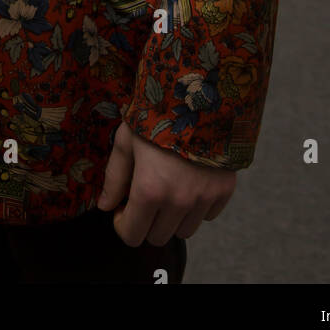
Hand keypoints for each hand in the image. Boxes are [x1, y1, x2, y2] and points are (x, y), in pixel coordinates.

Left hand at [97, 120, 236, 245]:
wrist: (201, 92)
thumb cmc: (157, 113)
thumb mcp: (127, 140)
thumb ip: (115, 178)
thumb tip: (105, 206)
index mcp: (150, 190)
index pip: (132, 235)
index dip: (122, 224)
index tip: (123, 207)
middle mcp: (179, 201)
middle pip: (158, 237)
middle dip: (146, 222)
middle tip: (144, 196)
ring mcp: (204, 197)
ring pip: (184, 231)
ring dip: (171, 218)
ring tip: (167, 189)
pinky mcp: (224, 190)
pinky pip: (207, 216)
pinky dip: (196, 207)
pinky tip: (189, 182)